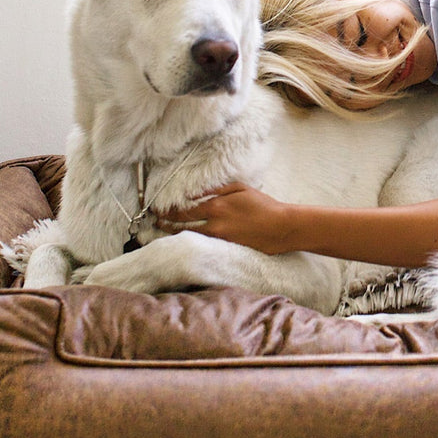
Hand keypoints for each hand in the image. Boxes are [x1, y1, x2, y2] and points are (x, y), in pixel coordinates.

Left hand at [155, 182, 291, 254]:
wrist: (281, 227)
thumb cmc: (263, 205)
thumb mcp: (240, 189)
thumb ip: (216, 189)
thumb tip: (195, 192)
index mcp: (217, 207)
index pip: (185, 210)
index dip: (169, 211)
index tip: (159, 210)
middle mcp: (215, 225)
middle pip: (184, 226)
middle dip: (167, 223)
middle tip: (156, 221)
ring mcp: (220, 239)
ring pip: (191, 237)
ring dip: (176, 234)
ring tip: (164, 231)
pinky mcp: (227, 249)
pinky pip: (203, 245)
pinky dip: (192, 242)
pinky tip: (185, 240)